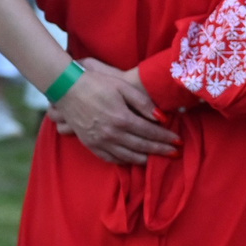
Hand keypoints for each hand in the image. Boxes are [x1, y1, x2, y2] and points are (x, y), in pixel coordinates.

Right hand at [54, 61, 178, 163]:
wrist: (66, 88)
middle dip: (161, 150)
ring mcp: (99, 141)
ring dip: (145, 159)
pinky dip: (124, 161)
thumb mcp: (123, 87)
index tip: (178, 141)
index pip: (151, 133)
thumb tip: (161, 118)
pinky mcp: (89, 144)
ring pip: (128, 156)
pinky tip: (133, 160)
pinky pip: (110, 158)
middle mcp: (111, 133)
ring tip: (159, 159)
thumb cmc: (97, 84)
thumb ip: (143, 103)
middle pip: (142, 146)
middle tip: (175, 153)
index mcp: (122, 118)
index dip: (166, 138)